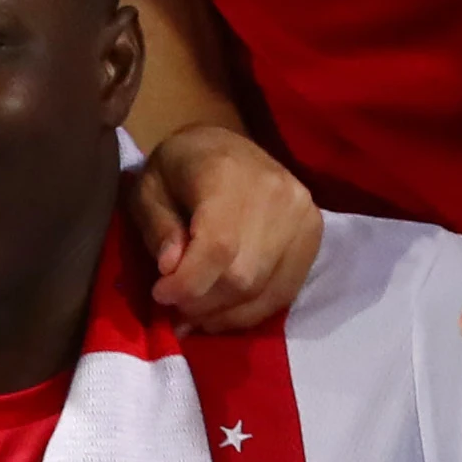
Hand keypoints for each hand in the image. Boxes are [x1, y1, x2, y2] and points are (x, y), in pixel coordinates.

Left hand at [128, 127, 323, 334]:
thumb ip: (157, 228)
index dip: (189, 283)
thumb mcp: (148, 188)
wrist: (225, 145)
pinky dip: (250, 311)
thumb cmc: (180, 166)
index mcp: (228, 174)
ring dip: (224, 314)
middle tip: (174, 311)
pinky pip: (285, 292)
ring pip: (264, 291)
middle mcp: (277, 194)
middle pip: (243, 276)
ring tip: (194, 317)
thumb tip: (172, 269)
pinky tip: (223, 312)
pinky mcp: (313, 234)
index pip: (218, 246)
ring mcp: (303, 215)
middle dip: (202, 304)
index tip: (160, 295)